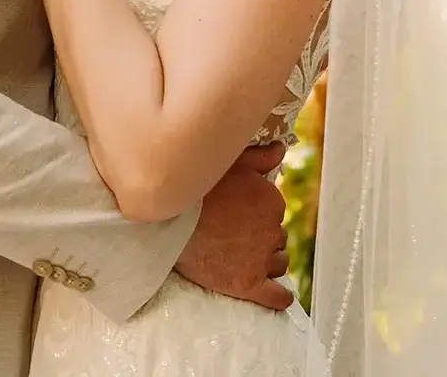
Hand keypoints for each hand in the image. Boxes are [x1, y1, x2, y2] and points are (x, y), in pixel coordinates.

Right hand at [174, 143, 293, 311]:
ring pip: (277, 263)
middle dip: (260, 236)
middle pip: (276, 237)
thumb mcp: (229, 163)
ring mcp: (261, 259)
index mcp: (272, 200)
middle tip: (234, 234)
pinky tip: (277, 295)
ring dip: (266, 260)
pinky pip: (276, 296)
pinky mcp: (248, 284)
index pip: (274, 211)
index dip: (256, 212)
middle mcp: (272, 230)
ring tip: (243, 257)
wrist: (167, 221)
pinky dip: (279, 297)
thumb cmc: (196, 189)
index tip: (237, 213)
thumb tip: (279, 150)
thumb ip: (259, 157)